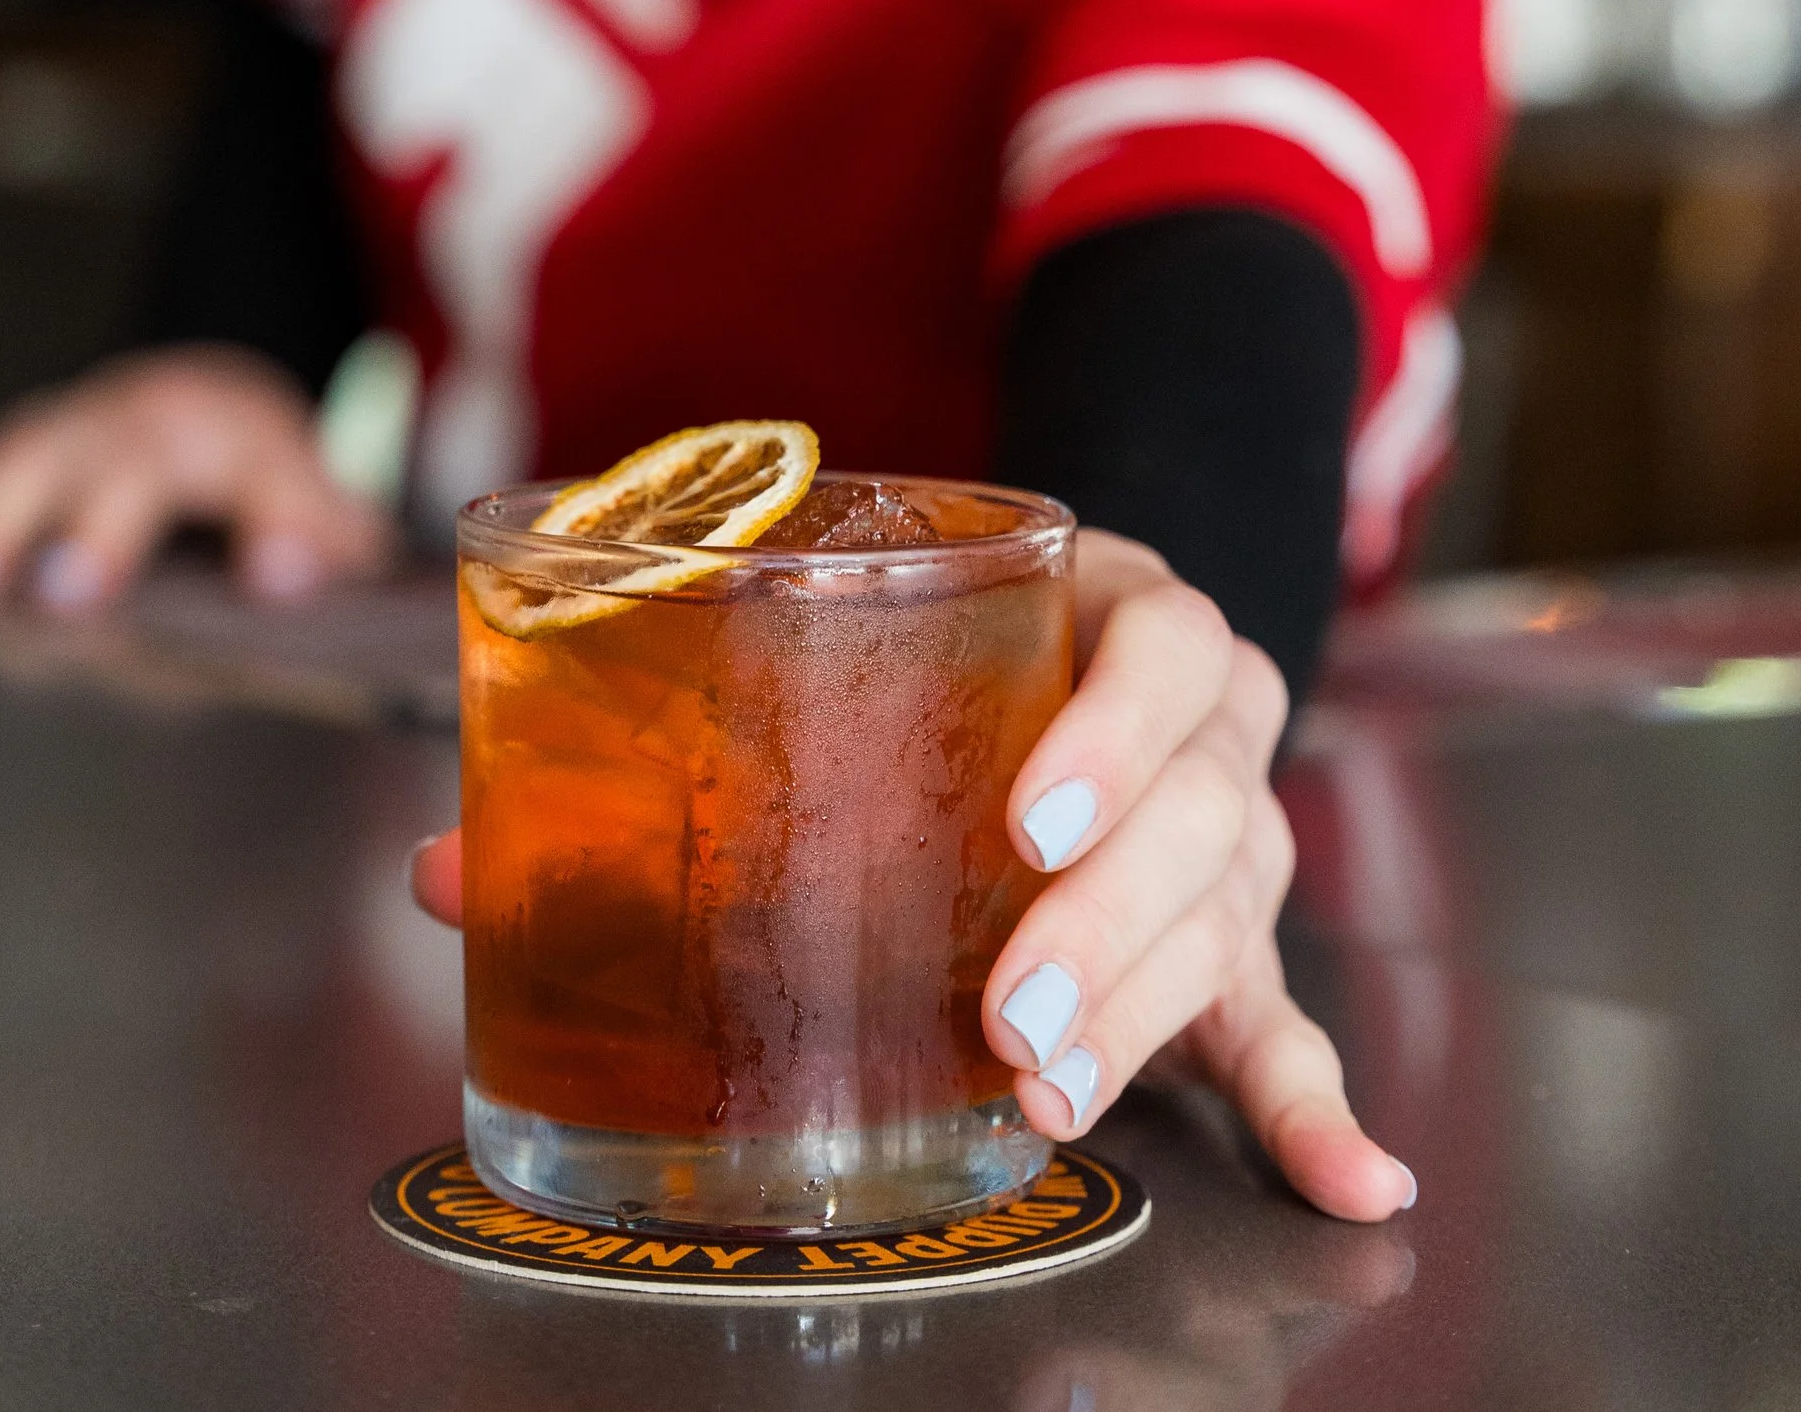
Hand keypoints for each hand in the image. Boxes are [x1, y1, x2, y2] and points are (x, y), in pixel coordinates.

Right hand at [0, 347, 389, 613]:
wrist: (210, 416)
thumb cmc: (271, 488)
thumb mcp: (325, 508)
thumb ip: (313, 538)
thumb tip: (282, 576)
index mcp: (204, 425)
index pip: (161, 472)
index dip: (117, 533)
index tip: (74, 591)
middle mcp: (114, 424)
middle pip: (54, 469)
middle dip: (8, 528)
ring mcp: (47, 445)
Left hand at [408, 528, 1411, 1223]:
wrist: (1087, 613)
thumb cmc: (936, 644)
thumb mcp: (843, 641)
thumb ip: (659, 737)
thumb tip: (447, 868)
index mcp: (1119, 612)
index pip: (1156, 646)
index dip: (1105, 730)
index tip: (1024, 817)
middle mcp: (1203, 726)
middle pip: (1199, 817)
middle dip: (1102, 925)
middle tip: (1007, 1011)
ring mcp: (1232, 839)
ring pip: (1227, 926)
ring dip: (1145, 1019)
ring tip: (1055, 1096)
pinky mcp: (1234, 948)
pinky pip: (1283, 1026)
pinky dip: (1314, 1109)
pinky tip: (1352, 1187)